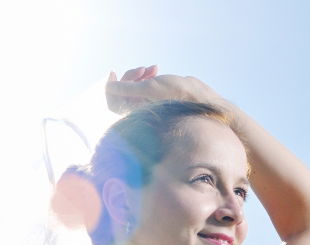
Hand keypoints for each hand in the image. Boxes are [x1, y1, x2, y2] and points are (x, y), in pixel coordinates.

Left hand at [105, 65, 224, 114]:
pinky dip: (147, 75)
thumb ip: (127, 88)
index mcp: (136, 112)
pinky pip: (144, 84)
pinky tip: (156, 69)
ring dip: (141, 74)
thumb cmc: (177, 96)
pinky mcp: (157, 97)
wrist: (201, 99)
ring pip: (134, 86)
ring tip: (154, 68)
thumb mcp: (149, 88)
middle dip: (130, 76)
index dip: (109, 86)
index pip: (113, 101)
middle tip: (143, 69)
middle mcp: (140, 109)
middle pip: (123, 91)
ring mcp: (148, 103)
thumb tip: (108, 87)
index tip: (113, 72)